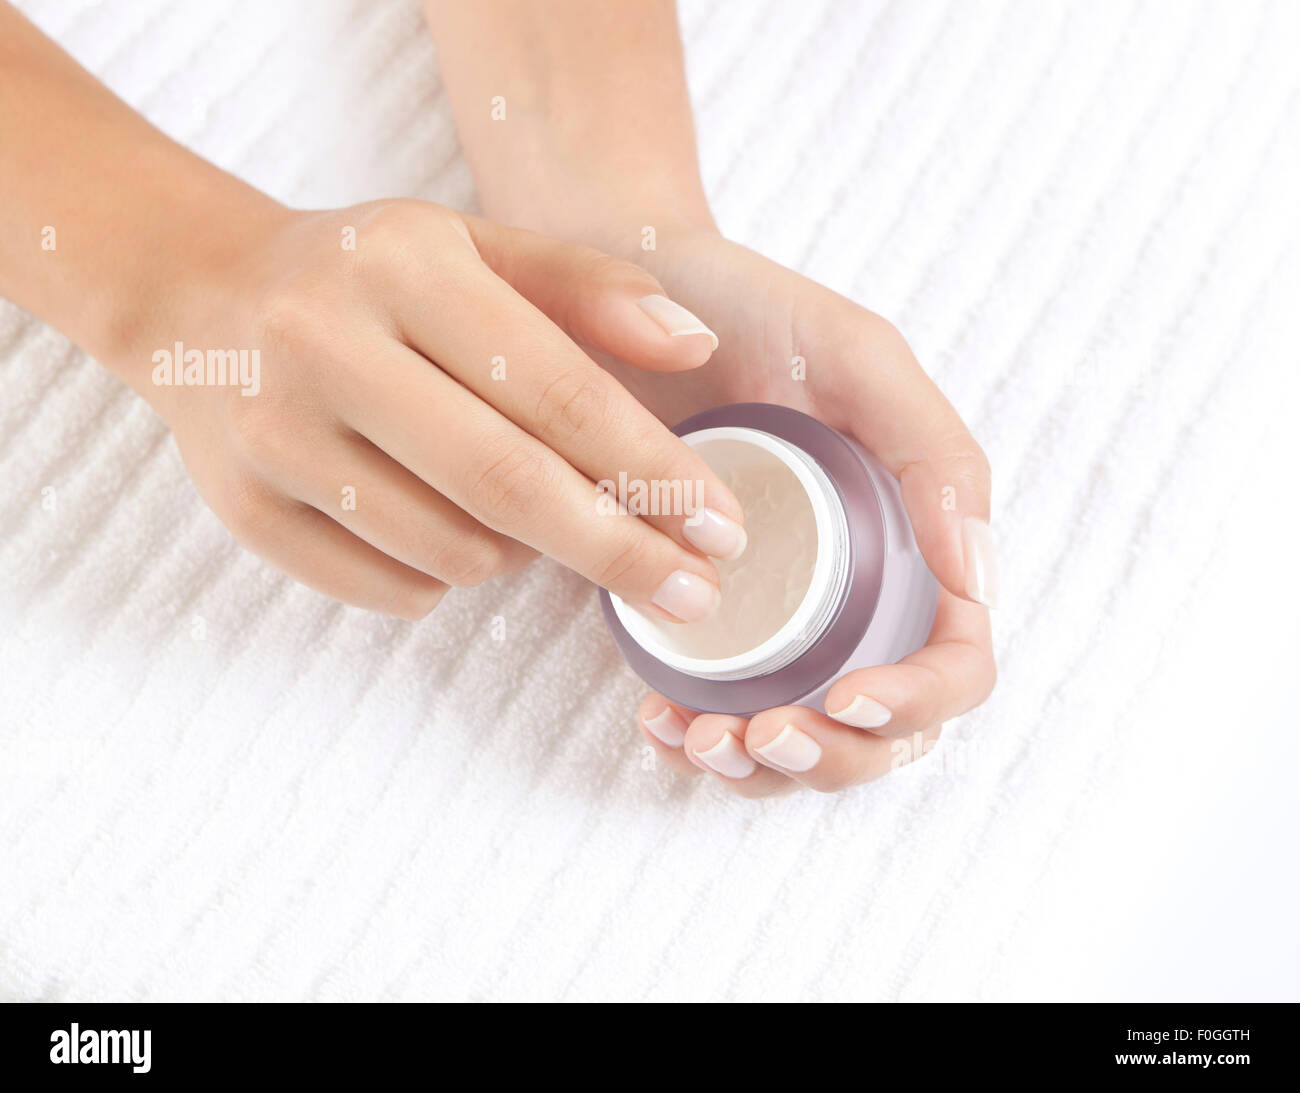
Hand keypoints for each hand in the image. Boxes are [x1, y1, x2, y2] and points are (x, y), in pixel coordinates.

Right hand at [126, 201, 748, 619]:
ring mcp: (275, 436)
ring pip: (453, 552)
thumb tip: (697, 347)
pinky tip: (449, 530)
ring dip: (523, 555)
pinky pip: (391, 589)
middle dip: (620, 552)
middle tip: (694, 594)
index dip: (653, 472)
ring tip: (531, 515)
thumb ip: (590, 289)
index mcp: (403, 268)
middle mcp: (325, 346)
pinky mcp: (245, 511)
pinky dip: (447, 578)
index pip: (556, 391)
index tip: (724, 530)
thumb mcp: (476, 248)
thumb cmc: (368, 276)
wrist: (200, 299)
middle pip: (508, 487)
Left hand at [612, 230, 997, 795]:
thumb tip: (980, 581)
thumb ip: (935, 453)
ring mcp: (774, 614)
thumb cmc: (745, 312)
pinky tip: (655, 719)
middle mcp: (850, 594)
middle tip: (758, 735)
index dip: (919, 702)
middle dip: (830, 757)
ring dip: (757, 768)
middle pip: (878, 729)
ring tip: (697, 738)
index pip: (953, 659)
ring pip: (797, 736)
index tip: (850, 698)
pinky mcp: (698, 617)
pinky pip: (716, 709)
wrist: (622, 294)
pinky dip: (692, 736)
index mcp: (909, 543)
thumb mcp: (856, 358)